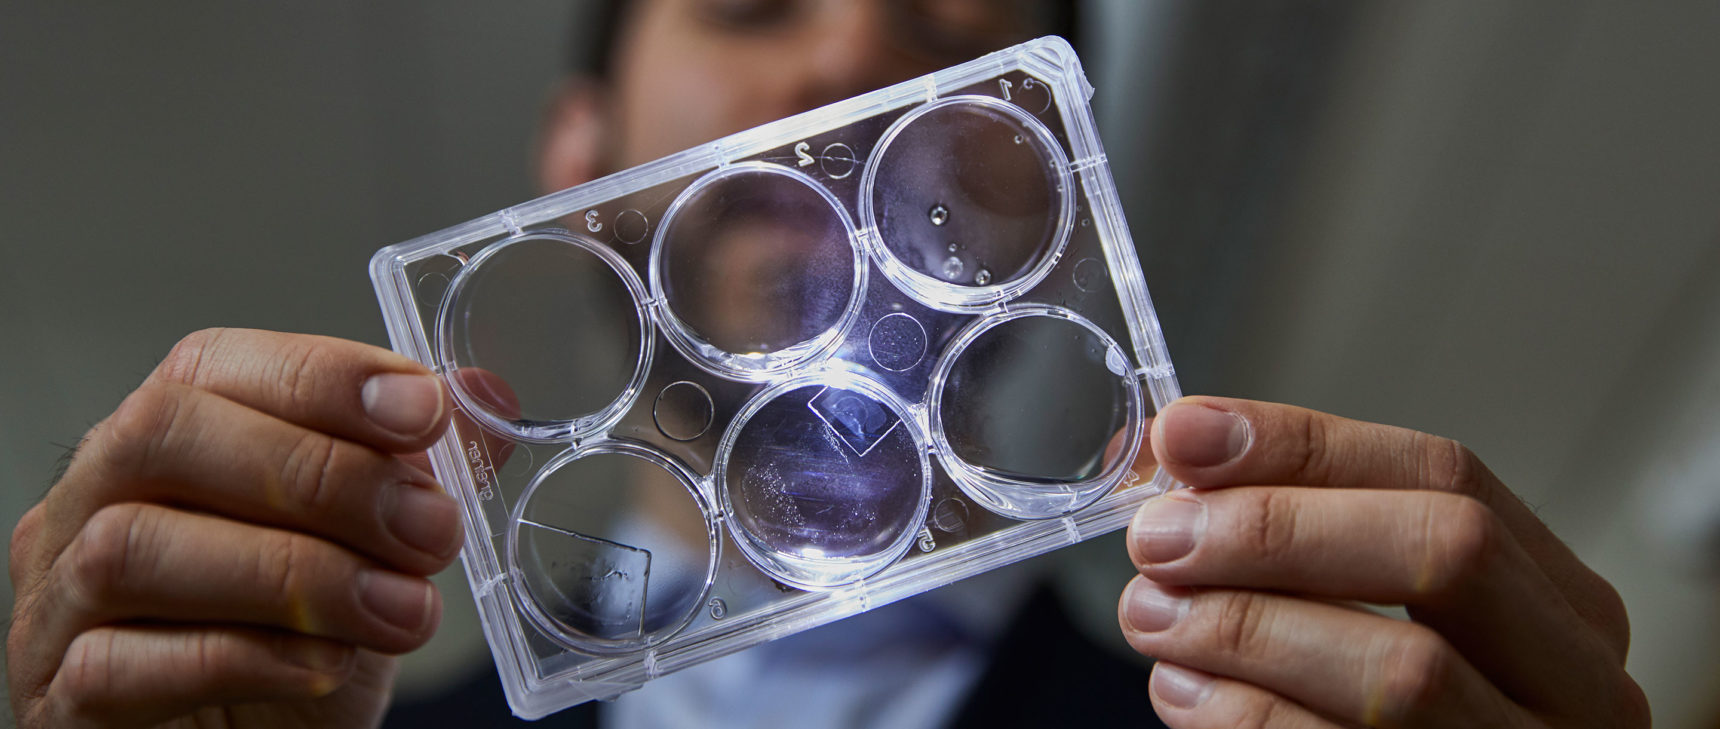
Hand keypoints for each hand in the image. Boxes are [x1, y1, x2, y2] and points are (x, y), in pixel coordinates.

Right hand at [9, 329, 463, 727]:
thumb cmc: (297, 639)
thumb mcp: (374, 548)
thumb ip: (420, 470)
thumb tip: (485, 396)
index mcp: (166, 437)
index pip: (214, 367)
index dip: (324, 379)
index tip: (426, 413)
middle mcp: (91, 501)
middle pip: (165, 436)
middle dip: (319, 475)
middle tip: (431, 530)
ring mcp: (59, 600)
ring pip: (134, 548)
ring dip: (295, 574)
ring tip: (403, 611)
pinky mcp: (60, 698)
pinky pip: (118, 664)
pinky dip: (239, 658)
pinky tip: (324, 664)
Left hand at [1119, 396, 1648, 727]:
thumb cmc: (1385, 723)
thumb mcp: (1377, 619)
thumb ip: (1304, 538)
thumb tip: (1181, 448)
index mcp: (1560, 602)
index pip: (1444, 475)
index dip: (1302, 445)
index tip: (1184, 436)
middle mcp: (1574, 679)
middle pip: (1445, 551)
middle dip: (1278, 529)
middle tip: (1159, 536)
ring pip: (1401, 671)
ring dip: (1245, 627)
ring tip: (1149, 614)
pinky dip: (1242, 715)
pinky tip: (1181, 690)